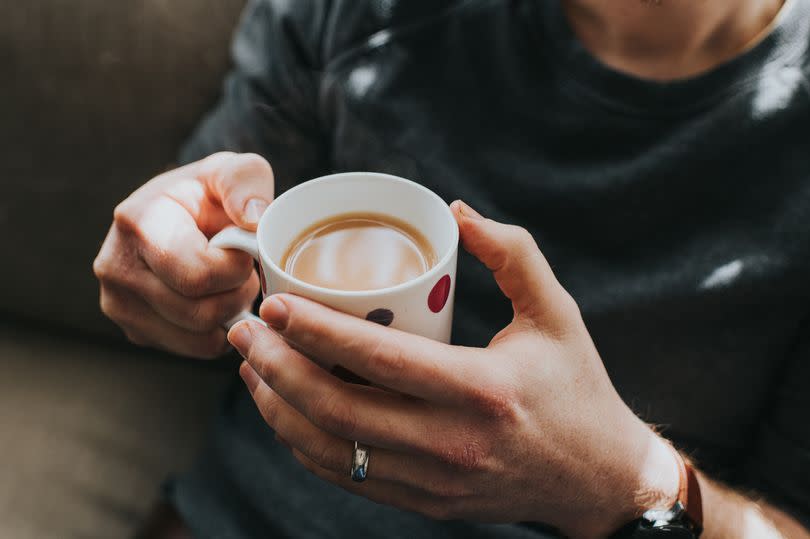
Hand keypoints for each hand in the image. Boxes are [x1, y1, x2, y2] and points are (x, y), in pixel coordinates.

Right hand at [94, 152, 272, 357]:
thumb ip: (246, 182)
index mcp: (138, 222)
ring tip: (229, 283)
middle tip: (243, 270)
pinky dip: (218, 332)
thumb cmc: (211, 194)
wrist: (181, 214)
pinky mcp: (133, 330)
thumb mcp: (232, 171)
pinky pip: (194, 349)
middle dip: (237, 293)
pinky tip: (217, 300)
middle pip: (199, 312)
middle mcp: (115, 266)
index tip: (244, 248)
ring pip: (199, 337)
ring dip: (230, 314)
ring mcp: (118, 303)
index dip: (237, 269)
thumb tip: (252, 218)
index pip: (198, 276)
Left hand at [228, 201, 679, 537]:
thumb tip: (456, 212)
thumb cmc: (576, 388)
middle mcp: (452, 443)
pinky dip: (305, 444)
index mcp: (483, 390)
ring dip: (278, 409)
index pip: (381, 360)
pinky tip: (284, 411)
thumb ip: (512, 254)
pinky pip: (347, 477)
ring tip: (249, 367)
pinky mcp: (424, 502)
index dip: (317, 332)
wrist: (598, 480)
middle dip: (276, 368)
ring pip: (331, 450)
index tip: (273, 304)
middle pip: (338, 410)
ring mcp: (434, 481)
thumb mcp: (556, 313)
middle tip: (243, 330)